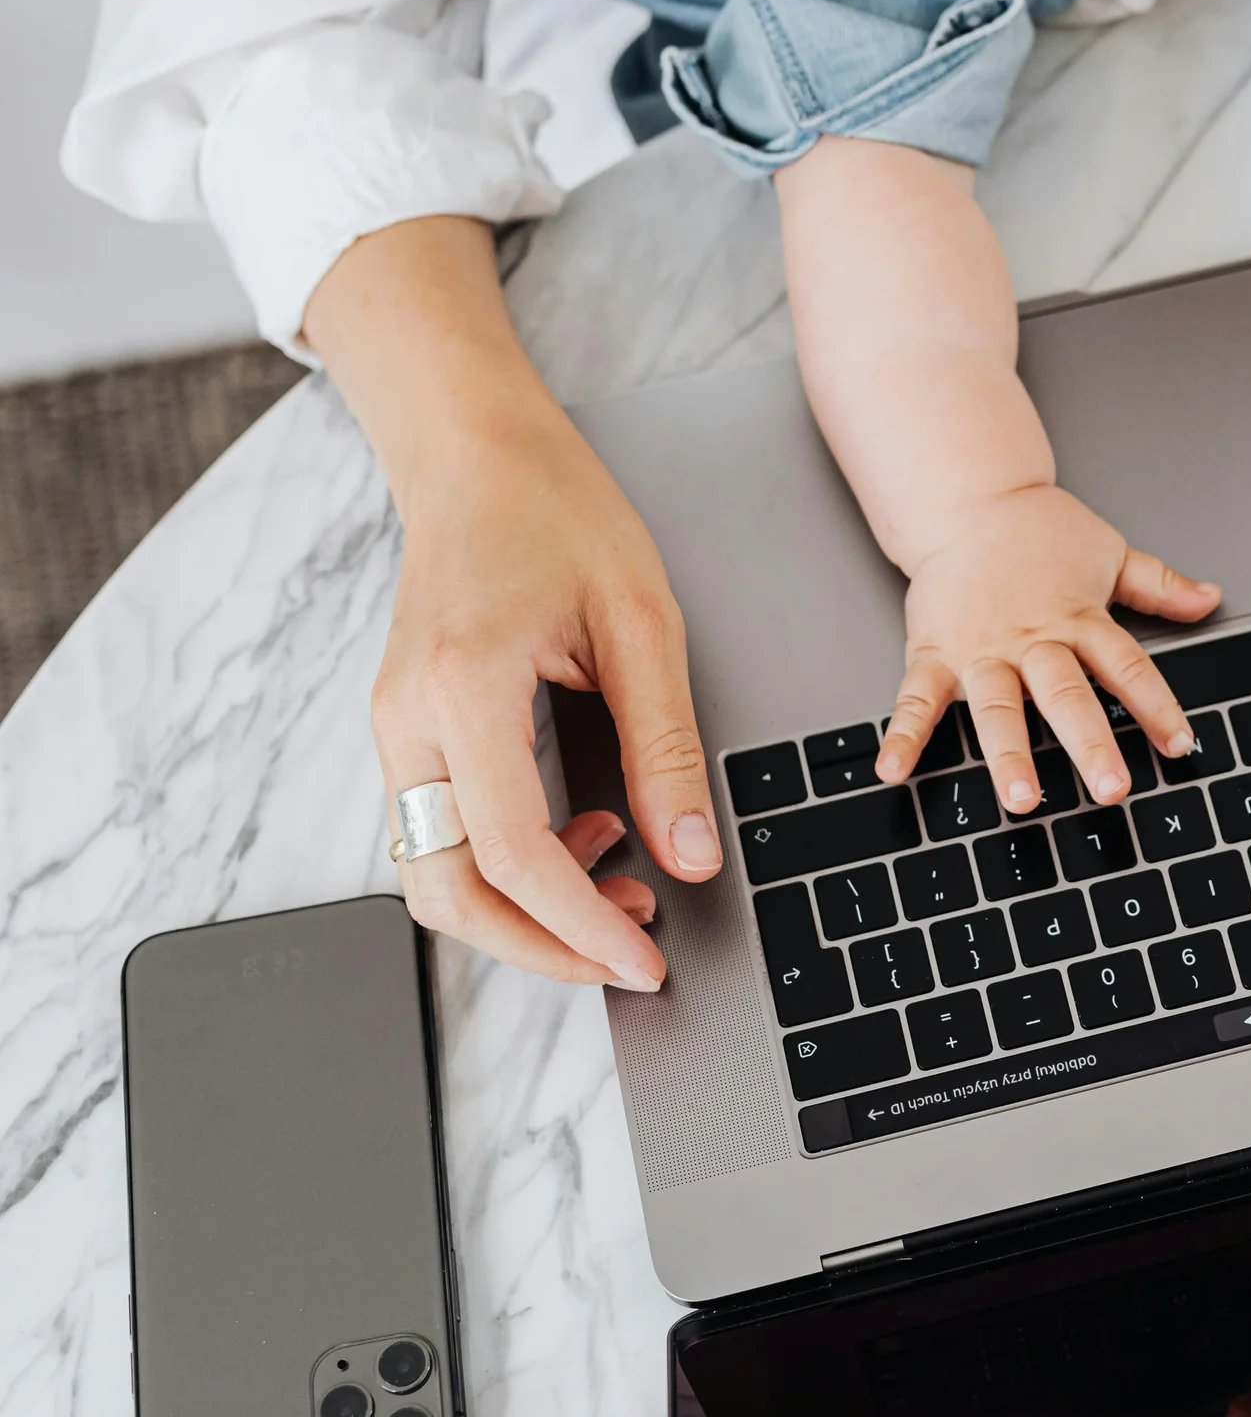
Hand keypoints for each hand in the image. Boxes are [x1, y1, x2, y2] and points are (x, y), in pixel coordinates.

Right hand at [310, 217, 719, 991]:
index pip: (512, 854)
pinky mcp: (407, 730)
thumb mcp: (642, 624)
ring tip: (624, 889)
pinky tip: (587, 837)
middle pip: (449, 891)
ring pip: (434, 874)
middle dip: (540, 947)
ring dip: (523, 911)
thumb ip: (665, 745)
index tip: (645, 960)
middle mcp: (406, 720)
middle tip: (632, 954)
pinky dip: (506, 866)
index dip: (581, 926)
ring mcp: (394, 728)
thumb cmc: (558, 513)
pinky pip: (442, 832)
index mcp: (462, 689)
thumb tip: (691, 852)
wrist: (478, 455)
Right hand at [875, 485, 1220, 812]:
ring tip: (1021, 798)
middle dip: (1090, 745)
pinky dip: (904, 736)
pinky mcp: (933, 653)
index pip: (1127, 668)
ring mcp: (981, 650)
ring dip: (1008, 755)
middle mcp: (1032, 640)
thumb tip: (1210, 599)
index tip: (1180, 745)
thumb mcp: (1110, 553)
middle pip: (1066, 697)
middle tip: (1111, 789)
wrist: (968, 497)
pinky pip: (916, 699)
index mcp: (1078, 619)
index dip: (1156, 706)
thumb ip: (1159, 585)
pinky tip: (894, 770)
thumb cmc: (1037, 529)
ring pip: (998, 708)